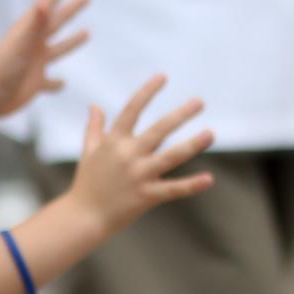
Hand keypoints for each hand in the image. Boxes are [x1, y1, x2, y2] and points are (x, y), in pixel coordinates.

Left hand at [0, 0, 90, 118]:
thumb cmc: (1, 69)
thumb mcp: (20, 45)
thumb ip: (34, 25)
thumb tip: (44, 4)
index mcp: (29, 31)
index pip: (47, 4)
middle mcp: (34, 45)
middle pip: (57, 22)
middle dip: (71, 9)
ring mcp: (35, 64)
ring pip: (58, 49)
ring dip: (72, 41)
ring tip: (87, 33)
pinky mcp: (35, 84)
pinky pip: (50, 82)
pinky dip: (58, 83)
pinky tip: (62, 84)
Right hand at [65, 75, 213, 236]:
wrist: (82, 217)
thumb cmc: (87, 183)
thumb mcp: (88, 151)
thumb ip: (94, 128)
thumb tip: (94, 105)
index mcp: (114, 141)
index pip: (132, 109)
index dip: (147, 92)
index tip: (163, 76)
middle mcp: (128, 154)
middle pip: (159, 129)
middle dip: (180, 115)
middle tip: (200, 102)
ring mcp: (138, 175)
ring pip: (171, 156)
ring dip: (193, 144)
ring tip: (211, 133)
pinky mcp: (146, 196)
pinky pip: (172, 189)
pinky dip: (191, 185)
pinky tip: (209, 179)